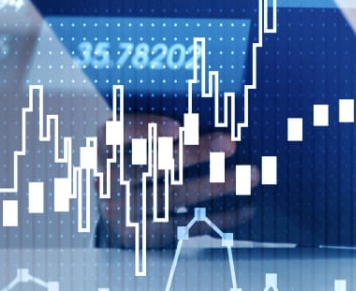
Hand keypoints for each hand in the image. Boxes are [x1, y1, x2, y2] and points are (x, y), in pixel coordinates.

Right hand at [95, 113, 259, 247]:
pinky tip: (245, 207)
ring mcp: (124, 212)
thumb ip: (164, 129)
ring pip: (174, 196)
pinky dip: (219, 217)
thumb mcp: (138, 140)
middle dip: (196, 153)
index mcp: (105, 145)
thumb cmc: (139, 160)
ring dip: (217, 185)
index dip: (146, 130)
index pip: (119, 133)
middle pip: (153, 166)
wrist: (120, 210)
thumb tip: (215, 119)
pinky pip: (186, 226)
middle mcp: (107, 179)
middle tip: (230, 144)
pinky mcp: (145, 237)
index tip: (178, 126)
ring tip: (249, 176)